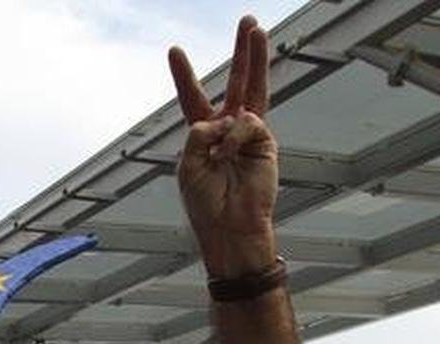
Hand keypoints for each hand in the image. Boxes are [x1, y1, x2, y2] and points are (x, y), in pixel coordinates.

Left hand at [169, 17, 277, 274]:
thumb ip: (198, 135)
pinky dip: (233, 136)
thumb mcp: (188, 166)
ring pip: (253, 87)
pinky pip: (246, 122)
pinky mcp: (265, 142)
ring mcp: (248, 135)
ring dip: (255, 57)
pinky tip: (227, 154)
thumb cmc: (206, 203)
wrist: (230, 226)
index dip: (185, 76)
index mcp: (203, 136)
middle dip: (241, 53)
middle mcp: (227, 130)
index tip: (174, 51)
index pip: (193, 98)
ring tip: (256, 28)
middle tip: (248, 21)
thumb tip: (224, 119)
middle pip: (235, 83)